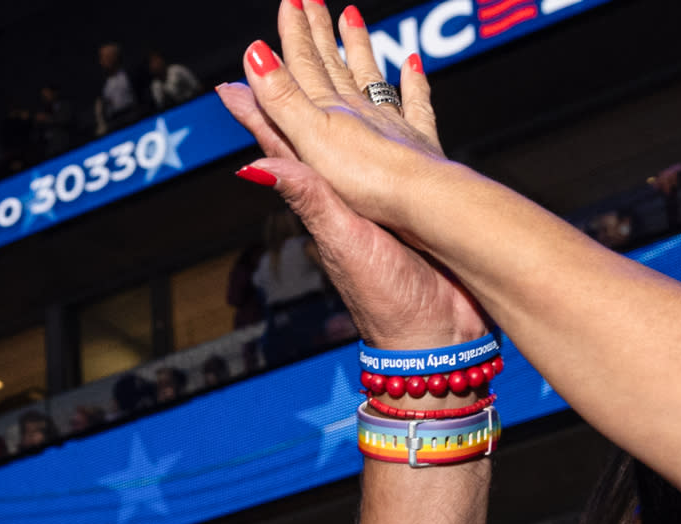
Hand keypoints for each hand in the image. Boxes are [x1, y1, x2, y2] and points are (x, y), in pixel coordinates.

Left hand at [217, 2, 481, 348]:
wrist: (437, 335)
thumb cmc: (387, 298)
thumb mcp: (342, 242)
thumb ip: (308, 198)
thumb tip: (252, 166)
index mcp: (322, 195)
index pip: (281, 136)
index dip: (260, 99)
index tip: (243, 63)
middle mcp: (347, 185)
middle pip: (318, 111)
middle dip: (305, 64)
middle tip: (295, 16)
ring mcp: (381, 188)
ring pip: (360, 113)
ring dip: (351, 70)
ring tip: (347, 24)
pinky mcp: (418, 191)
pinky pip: (409, 128)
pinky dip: (406, 95)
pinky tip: (408, 67)